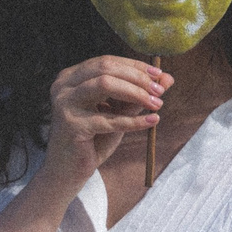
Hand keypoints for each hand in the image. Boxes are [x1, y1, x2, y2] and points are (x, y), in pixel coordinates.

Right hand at [42, 56, 169, 184]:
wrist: (68, 169)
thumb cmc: (94, 138)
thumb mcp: (119, 112)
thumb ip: (139, 95)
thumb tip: (167, 79)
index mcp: (72, 77)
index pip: (107, 62)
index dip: (135, 66)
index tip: (160, 75)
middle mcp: (64, 85)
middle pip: (106, 68)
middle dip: (137, 78)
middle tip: (160, 91)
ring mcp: (65, 103)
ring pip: (105, 84)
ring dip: (136, 93)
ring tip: (156, 104)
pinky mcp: (72, 125)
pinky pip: (109, 119)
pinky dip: (134, 120)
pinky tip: (152, 121)